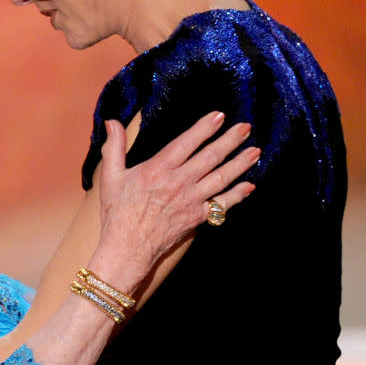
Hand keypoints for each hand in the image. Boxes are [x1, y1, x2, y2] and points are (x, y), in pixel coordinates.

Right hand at [95, 111, 257, 280]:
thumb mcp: (110, 177)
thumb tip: (112, 121)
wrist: (127, 249)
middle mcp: (178, 182)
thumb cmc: (117, 213)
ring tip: (255, 151)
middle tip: (246, 128)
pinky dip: (237, 195)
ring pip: (221, 178)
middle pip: (210, 157)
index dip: (204, 128)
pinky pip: (222, 205)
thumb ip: (114, 147)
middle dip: (230, 140)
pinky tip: (250, 186)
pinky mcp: (196, 218)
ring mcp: (190, 201)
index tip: (220, 115)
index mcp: (158, 169)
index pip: (186, 143)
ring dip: (240, 163)